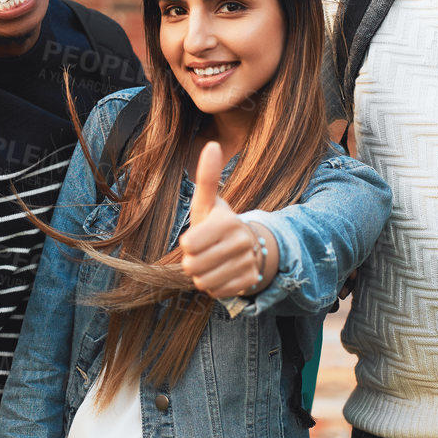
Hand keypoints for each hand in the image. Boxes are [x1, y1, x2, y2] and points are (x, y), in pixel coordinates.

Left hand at [180, 141, 274, 297]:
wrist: (247, 248)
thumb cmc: (218, 223)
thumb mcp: (209, 203)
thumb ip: (208, 177)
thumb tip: (212, 145)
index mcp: (228, 221)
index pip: (189, 245)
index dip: (188, 244)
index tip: (198, 237)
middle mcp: (241, 242)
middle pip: (193, 266)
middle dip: (193, 262)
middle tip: (204, 252)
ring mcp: (248, 263)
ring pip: (203, 282)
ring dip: (202, 275)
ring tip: (212, 262)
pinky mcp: (249, 281)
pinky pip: (216, 292)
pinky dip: (214, 286)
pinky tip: (222, 273)